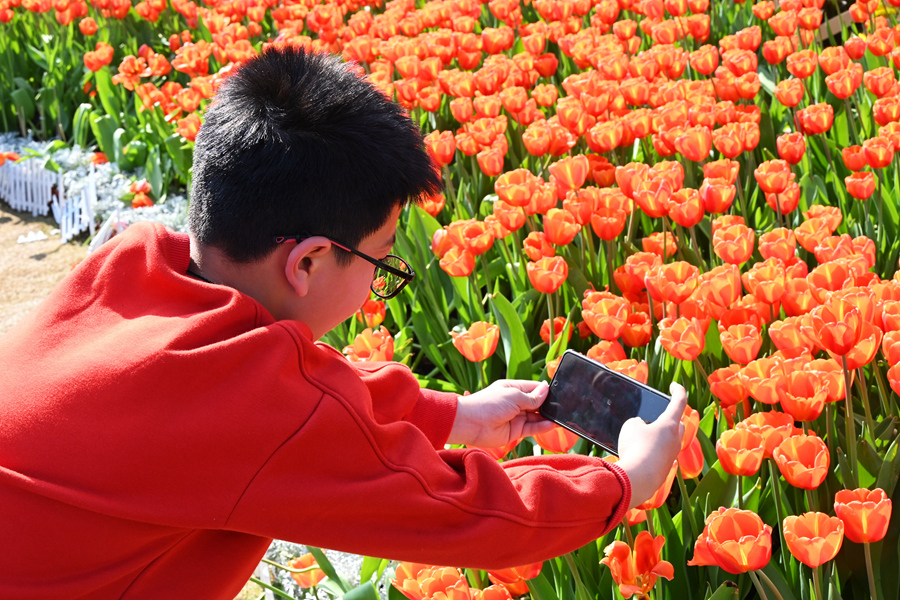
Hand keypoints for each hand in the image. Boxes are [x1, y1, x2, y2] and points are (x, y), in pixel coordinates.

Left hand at [446, 380, 555, 447]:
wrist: (471, 424)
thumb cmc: (488, 404)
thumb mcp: (513, 396)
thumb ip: (531, 397)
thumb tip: (546, 389)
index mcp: (512, 389)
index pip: (533, 388)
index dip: (545, 390)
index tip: (560, 392)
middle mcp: (515, 403)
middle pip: (536, 403)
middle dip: (548, 404)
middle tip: (563, 406)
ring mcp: (516, 417)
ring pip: (536, 417)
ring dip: (547, 416)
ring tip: (561, 416)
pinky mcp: (516, 431)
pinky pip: (532, 428)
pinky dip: (542, 427)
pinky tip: (552, 424)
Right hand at [616, 382, 686, 509]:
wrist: (638, 480)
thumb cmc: (636, 448)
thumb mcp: (630, 427)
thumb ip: (638, 422)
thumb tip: (642, 428)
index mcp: (669, 424)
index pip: (679, 401)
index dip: (677, 390)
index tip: (674, 385)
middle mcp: (675, 439)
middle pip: (677, 424)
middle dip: (670, 418)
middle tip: (659, 415)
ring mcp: (672, 455)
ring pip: (671, 441)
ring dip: (661, 436)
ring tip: (646, 436)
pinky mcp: (665, 468)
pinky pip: (662, 455)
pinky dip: (655, 451)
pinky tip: (642, 453)